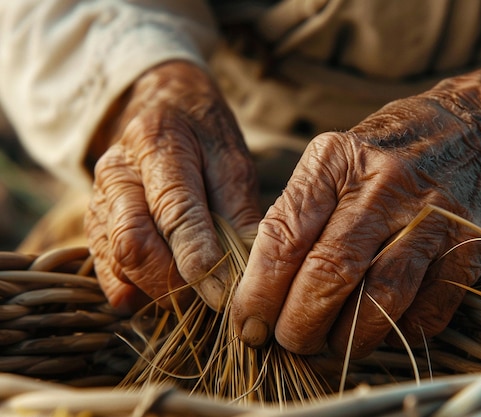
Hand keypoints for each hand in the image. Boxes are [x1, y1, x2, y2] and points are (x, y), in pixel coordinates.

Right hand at [85, 61, 261, 311]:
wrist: (162, 109)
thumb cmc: (206, 138)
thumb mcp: (233, 160)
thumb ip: (239, 210)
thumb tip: (250, 268)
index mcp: (157, 145)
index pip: (175, 212)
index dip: (200, 259)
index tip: (225, 295)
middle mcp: (117, 172)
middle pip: (134, 243)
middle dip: (174, 282)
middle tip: (211, 300)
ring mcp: (98, 198)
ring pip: (117, 260)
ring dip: (156, 289)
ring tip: (194, 298)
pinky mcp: (94, 222)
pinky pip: (104, 267)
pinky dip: (133, 291)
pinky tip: (161, 296)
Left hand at [232, 60, 480, 357]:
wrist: (470, 134)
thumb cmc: (382, 158)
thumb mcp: (330, 164)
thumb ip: (296, 217)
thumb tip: (259, 295)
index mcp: (336, 160)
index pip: (285, 237)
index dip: (259, 293)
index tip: (248, 323)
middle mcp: (385, 184)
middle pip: (330, 274)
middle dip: (299, 324)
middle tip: (289, 341)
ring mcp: (433, 216)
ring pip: (381, 300)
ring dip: (347, 338)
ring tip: (331, 343)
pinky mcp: (470, 248)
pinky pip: (427, 312)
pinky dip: (396, 333)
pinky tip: (380, 328)